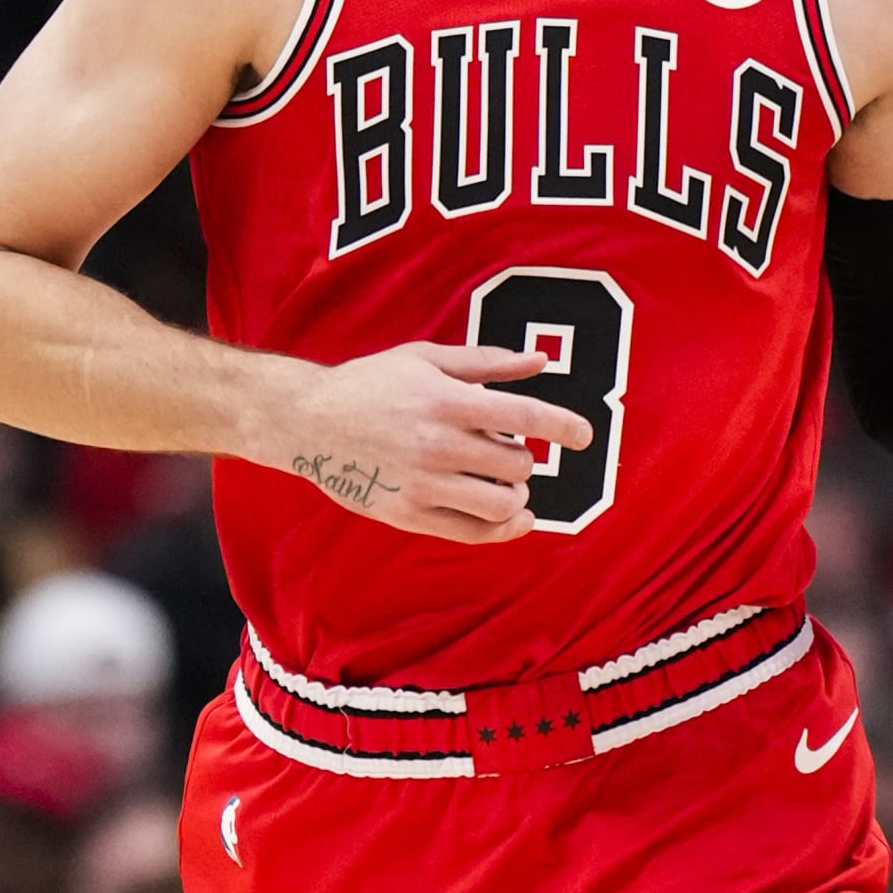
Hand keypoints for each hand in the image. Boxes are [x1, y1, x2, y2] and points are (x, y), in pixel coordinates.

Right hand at [273, 343, 591, 543]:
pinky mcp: (408, 514)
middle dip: (523, 459)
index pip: (524, 415)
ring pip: (501, 504)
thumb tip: (540, 361)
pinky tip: (514, 518)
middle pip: (517, 463)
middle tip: (504, 451)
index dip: (563, 425)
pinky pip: (472, 533)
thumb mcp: (427, 359)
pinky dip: (504, 529)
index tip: (585, 435)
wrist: (307, 421)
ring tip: (502, 482)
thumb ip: (487, 362)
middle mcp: (438, 445)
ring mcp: (423, 484)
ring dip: (514, 493)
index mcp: (446, 401)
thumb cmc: (372, 383)